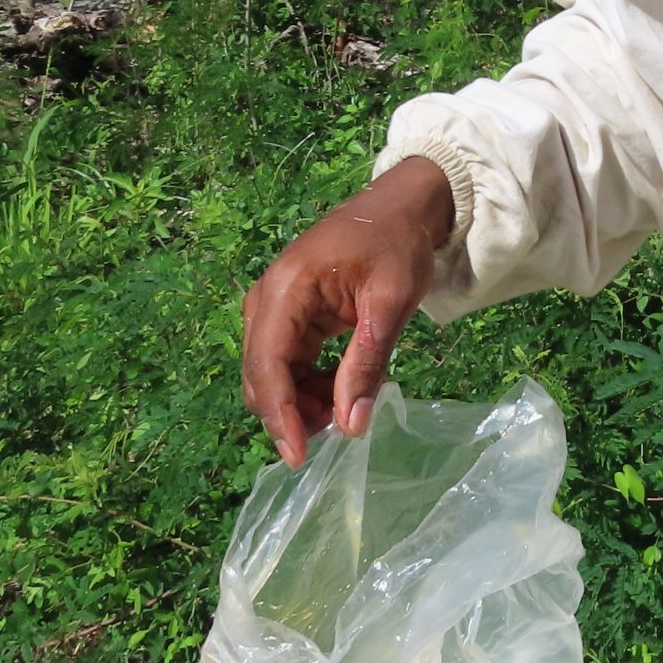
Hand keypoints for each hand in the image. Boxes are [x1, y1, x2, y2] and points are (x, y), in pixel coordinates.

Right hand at [240, 156, 453, 466]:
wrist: (401, 206)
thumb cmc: (398, 245)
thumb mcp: (391, 303)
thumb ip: (367, 363)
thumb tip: (351, 426)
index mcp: (287, 288)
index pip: (268, 363)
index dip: (279, 415)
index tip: (297, 457)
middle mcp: (268, 299)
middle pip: (261, 374)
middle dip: (290, 413)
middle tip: (335, 434)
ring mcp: (276, 307)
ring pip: (271, 373)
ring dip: (300, 402)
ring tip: (345, 410)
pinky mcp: (290, 315)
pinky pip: (287, 362)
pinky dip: (308, 385)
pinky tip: (340, 392)